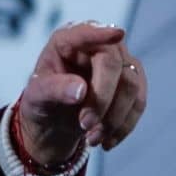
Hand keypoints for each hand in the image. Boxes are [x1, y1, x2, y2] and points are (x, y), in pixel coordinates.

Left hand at [17, 21, 147, 166]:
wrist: (55, 121)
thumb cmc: (43, 100)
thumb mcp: (37, 97)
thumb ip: (54, 90)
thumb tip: (81, 90)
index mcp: (66, 41)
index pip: (84, 33)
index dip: (100, 34)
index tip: (117, 34)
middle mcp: (95, 45)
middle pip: (112, 64)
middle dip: (102, 99)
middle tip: (85, 126)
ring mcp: (118, 61)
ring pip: (130, 85)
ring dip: (114, 118)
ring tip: (92, 139)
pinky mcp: (132, 81)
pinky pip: (138, 102)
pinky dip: (124, 125)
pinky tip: (107, 141)